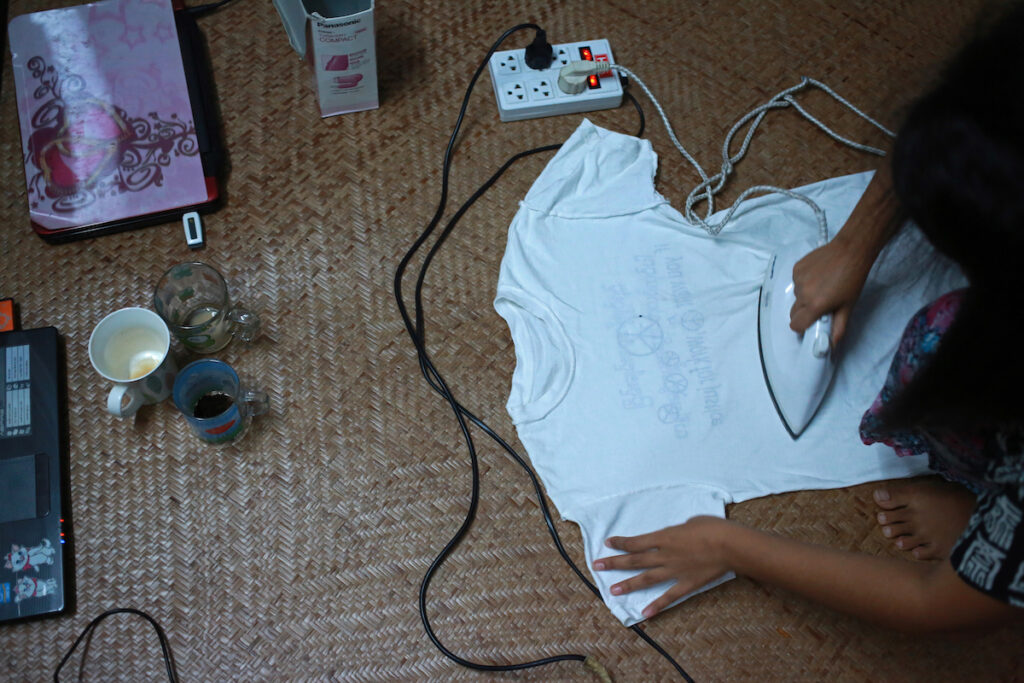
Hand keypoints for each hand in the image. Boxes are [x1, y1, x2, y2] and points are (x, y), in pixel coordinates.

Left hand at [593, 516, 732, 618]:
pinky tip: (645, 613)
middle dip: (614, 563)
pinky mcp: (686, 584)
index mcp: (663, 537)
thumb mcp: (691, 522)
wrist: (729, 545)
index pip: (636, 542)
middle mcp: (664, 555)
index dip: (620, 543)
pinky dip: (657, 605)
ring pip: (646, 579)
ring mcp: (674, 571)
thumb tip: (678, 534)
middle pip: (634, 560)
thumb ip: (679, 531)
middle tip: (598, 566)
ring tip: (612, 591)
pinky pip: (668, 596)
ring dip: (628, 585)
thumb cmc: (712, 527)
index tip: (607, 543)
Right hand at [789, 236, 873, 346]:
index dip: (802, 327)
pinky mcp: (797, 268)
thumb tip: (832, 345)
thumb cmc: (853, 279)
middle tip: (819, 306)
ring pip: (796, 296)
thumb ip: (839, 327)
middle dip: (803, 313)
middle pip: (794, 312)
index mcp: (814, 305)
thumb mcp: (848, 306)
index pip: (796, 325)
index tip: (810, 324)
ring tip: (822, 287)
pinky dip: (804, 282)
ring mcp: (798, 279)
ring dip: (805, 296)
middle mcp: (802, 293)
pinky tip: (817, 276)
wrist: (851, 251)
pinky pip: (796, 281)